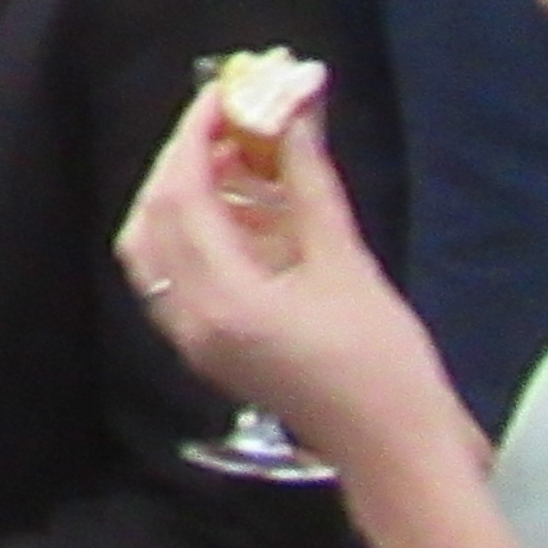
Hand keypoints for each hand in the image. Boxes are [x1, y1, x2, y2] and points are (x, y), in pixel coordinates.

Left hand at [115, 79, 466, 483]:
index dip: (195, 134)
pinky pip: (172, 274)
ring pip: (153, 245)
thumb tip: (295, 110)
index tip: (223, 92)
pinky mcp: (204, 348)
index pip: (180, 194)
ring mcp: (190, 339)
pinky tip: (238, 211)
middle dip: (185, 159)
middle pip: (155, 215)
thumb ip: (308, 183)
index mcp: (220, 299)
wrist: (394, 455)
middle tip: (232, 122)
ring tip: (235, 160)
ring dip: (182, 194)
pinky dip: (190, 233)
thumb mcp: (346, 264)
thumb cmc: (383, 364)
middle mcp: (188, 318)